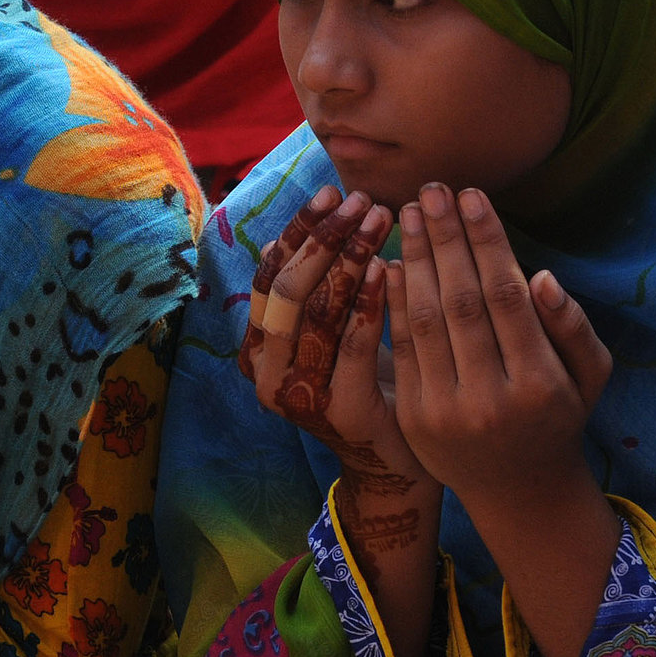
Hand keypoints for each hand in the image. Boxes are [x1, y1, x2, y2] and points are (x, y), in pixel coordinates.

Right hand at [242, 187, 425, 497]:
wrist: (397, 464)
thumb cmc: (370, 387)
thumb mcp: (332, 335)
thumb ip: (310, 294)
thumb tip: (281, 235)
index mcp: (258, 350)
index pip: (268, 276)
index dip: (298, 231)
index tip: (331, 192)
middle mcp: (265, 373)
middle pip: (287, 289)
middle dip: (325, 237)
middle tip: (361, 200)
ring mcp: (297, 394)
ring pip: (317, 311)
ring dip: (349, 258)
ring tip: (380, 221)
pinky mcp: (337, 410)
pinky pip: (351, 344)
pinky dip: (368, 302)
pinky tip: (388, 268)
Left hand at [387, 185, 611, 510]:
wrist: (518, 489)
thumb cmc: (559, 416)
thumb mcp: (589, 377)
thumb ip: (573, 328)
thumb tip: (541, 276)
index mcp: (541, 385)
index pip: (507, 298)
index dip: (487, 242)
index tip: (472, 196)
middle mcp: (491, 398)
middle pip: (461, 302)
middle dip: (444, 240)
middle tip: (430, 189)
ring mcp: (447, 410)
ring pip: (426, 321)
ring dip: (413, 260)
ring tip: (405, 213)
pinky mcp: (413, 416)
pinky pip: (400, 348)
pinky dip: (393, 302)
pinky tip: (387, 262)